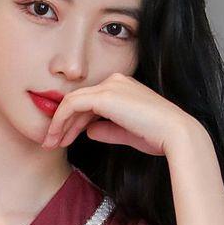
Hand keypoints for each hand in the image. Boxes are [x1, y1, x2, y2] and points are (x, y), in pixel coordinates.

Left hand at [40, 72, 195, 157]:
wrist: (174, 133)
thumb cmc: (157, 135)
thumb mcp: (127, 133)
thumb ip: (107, 130)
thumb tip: (89, 132)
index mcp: (122, 88)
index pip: (90, 102)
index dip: (73, 122)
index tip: (64, 141)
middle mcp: (115, 81)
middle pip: (79, 101)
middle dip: (61, 123)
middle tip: (49, 143)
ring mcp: (109, 86)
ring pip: (72, 102)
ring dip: (58, 123)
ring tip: (49, 143)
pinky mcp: (104, 95)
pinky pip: (72, 104)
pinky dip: (60, 120)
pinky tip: (56, 135)